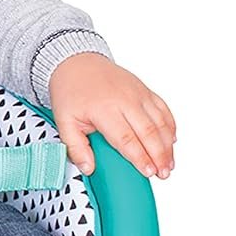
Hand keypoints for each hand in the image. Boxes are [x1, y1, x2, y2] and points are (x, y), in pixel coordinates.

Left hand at [46, 53, 175, 179]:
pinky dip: (170, 125)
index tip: (148, 172)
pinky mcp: (144, 90)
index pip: (126, 138)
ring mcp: (138, 93)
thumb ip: (75, 147)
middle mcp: (125, 100)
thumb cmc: (71, 91)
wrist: (77, 62)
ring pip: (160, 121)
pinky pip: (163, 108)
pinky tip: (172, 140)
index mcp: (104, 109)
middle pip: (148, 131)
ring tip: (169, 164)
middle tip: (163, 173)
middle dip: (159, 155)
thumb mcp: (64, 121)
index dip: (140, 157)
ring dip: (167, 144)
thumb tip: (88, 169)